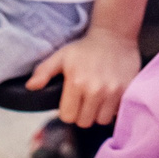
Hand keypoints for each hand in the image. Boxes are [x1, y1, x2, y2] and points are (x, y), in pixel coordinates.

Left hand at [27, 26, 142, 126]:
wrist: (115, 35)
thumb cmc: (85, 48)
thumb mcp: (61, 56)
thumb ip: (44, 72)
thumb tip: (31, 86)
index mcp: (76, 82)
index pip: (68, 117)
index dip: (68, 111)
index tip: (72, 101)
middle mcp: (95, 89)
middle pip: (85, 122)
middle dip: (83, 113)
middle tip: (85, 99)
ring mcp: (113, 91)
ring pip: (101, 120)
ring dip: (99, 113)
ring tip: (98, 99)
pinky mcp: (127, 91)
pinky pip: (117, 113)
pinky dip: (113, 109)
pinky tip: (110, 97)